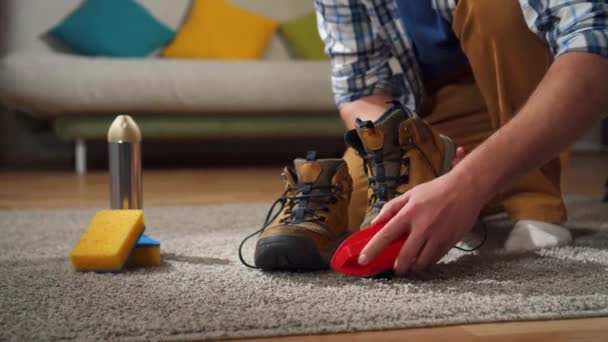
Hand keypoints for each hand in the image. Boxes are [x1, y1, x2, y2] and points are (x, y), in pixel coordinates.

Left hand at [357, 148, 484, 273]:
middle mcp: (422, 227)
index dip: (373, 249)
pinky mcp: (450, 242)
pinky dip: (427, 261)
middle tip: (396, 268)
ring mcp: (437, 236)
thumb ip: (391, 208)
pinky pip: (435, 259)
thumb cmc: (436, 190)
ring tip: (411, 265)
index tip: (363, 260)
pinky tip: (424, 258)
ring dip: (413, 267)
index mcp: (409, 213)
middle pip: (405, 256)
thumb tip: (375, 223)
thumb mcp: (411, 194)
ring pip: (421, 262)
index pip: (386, 234)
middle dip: (398, 267)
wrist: (466, 189)